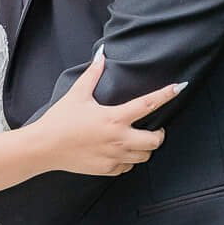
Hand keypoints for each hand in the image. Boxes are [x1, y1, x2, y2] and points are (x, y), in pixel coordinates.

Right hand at [37, 51, 178, 177]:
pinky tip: (120, 153)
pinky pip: (127, 167)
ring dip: (145, 148)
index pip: (148, 105)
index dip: (166, 95)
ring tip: (138, 140)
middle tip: (156, 129)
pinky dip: (128, 160)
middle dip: (160, 135)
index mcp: (114, 118)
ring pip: (144, 156)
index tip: (179, 87)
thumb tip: (101, 55)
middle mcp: (118, 139)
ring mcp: (114, 156)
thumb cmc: (60, 119)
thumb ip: (92, 74)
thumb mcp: (77, 94)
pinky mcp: (106, 169)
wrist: (44, 147)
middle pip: (154, 141)